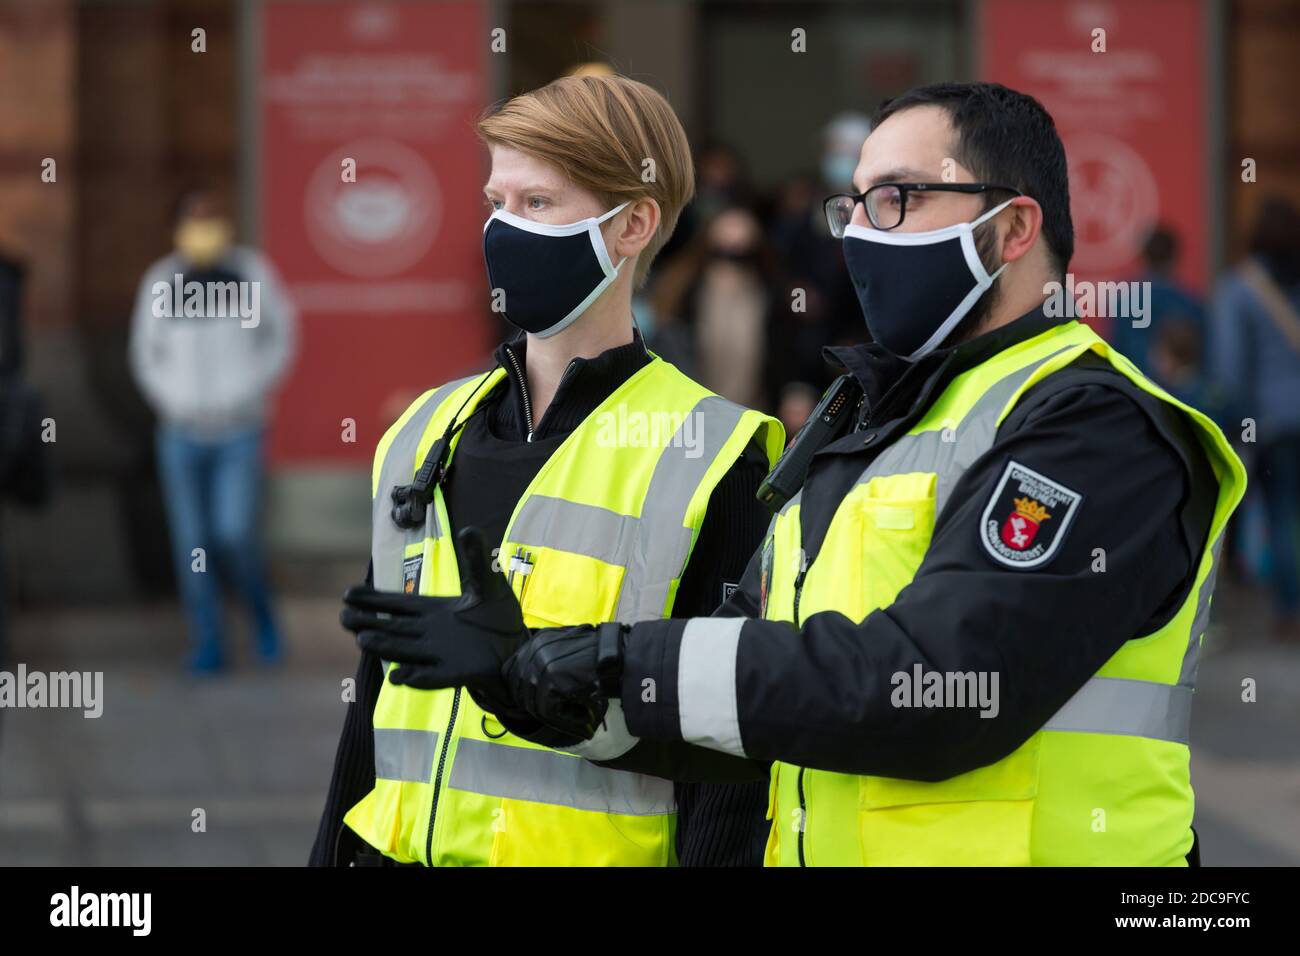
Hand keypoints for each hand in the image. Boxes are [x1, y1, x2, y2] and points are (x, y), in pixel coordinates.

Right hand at [340, 527, 526, 693]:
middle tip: (344, 616)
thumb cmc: (498, 618)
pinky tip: (398, 676)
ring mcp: (440, 655)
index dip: (373, 599)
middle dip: (369, 622)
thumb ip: (476, 559)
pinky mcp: (456, 673)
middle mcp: (429, 634)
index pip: (397, 604)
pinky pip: (432, 676)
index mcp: (432, 611)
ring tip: (363, 639)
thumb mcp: (488, 584)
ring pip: (405, 651)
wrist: (518, 650)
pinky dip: (416, 677)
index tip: (348, 593)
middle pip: (393, 628)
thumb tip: (467, 529)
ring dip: (386, 647)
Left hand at [502, 622, 625, 741]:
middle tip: (561, 716)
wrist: (623, 659)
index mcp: (537, 640)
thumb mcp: (569, 651)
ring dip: (553, 716)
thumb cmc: (601, 658)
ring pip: (533, 704)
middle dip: (536, 707)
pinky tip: (582, 718)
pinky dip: (564, 720)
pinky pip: (547, 711)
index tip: (539, 704)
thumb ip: (547, 662)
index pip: (510, 671)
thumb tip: (528, 687)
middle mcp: (535, 649)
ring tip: (577, 718)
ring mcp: (541, 663)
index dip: (520, 692)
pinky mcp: (551, 679)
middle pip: (518, 690)